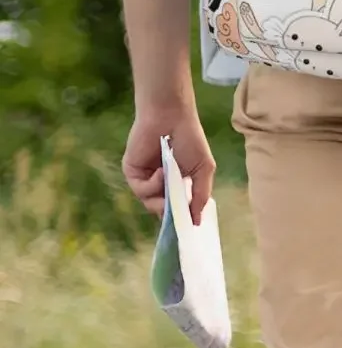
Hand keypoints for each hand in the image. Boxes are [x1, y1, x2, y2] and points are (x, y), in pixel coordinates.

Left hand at [123, 106, 214, 226]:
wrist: (171, 117)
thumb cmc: (191, 139)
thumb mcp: (203, 169)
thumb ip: (200, 196)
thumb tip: (197, 221)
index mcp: (176, 183)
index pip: (176, 208)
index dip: (180, 219)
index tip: (186, 230)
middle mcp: (159, 184)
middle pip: (162, 210)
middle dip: (170, 213)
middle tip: (178, 213)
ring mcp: (145, 179)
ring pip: (150, 203)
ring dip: (162, 196)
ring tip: (172, 180)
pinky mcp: (132, 173)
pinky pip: (141, 190)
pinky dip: (153, 184)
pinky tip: (162, 171)